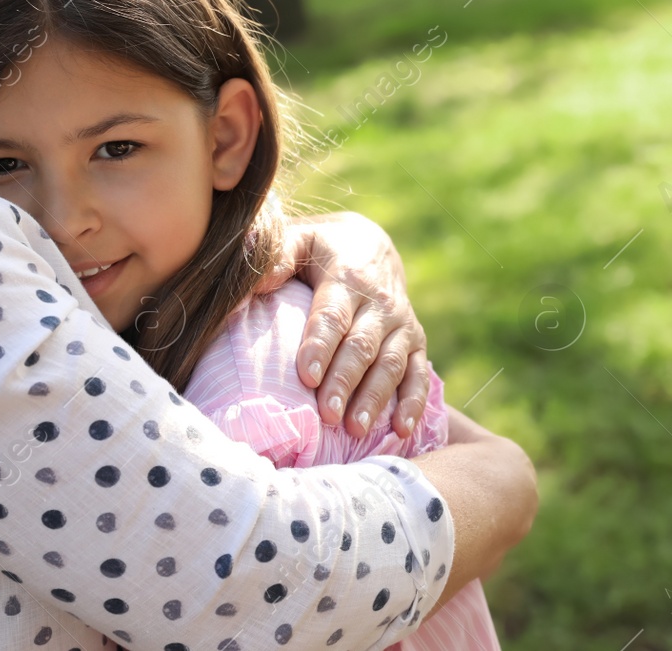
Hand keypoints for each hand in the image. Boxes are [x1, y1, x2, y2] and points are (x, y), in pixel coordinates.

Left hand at [265, 212, 427, 438]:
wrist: (371, 246)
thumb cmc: (321, 251)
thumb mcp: (300, 241)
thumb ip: (278, 258)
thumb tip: (253, 282)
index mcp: (347, 277)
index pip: (333, 315)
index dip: (320, 345)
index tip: (307, 375)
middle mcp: (380, 302)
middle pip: (362, 346)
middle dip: (345, 381)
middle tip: (328, 415)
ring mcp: (402, 324)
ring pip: (391, 364)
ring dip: (375, 398)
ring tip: (355, 429)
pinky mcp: (416, 342)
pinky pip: (419, 374)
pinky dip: (413, 403)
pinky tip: (401, 431)